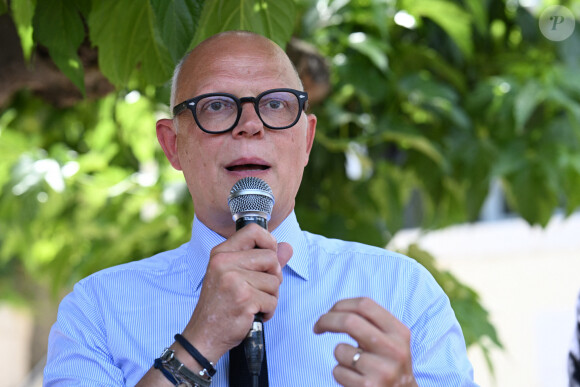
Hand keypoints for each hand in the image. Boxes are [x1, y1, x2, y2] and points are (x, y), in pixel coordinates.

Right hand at [181, 223, 292, 362]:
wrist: (204, 334)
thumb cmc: (220, 304)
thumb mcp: (235, 275)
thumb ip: (263, 260)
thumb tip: (288, 247)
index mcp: (221, 253)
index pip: (253, 231)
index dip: (269, 241)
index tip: (269, 256)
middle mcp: (225, 263)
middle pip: (271, 257)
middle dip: (273, 276)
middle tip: (260, 288)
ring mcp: (234, 280)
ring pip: (275, 281)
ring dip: (270, 296)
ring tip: (253, 303)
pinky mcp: (244, 299)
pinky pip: (273, 300)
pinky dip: (268, 311)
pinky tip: (253, 314)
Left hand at [314, 297, 417, 386]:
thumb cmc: (388, 365)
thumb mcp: (390, 341)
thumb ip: (370, 324)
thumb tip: (335, 311)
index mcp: (399, 332)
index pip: (365, 305)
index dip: (342, 305)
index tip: (330, 312)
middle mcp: (394, 350)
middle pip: (350, 321)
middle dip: (327, 320)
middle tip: (317, 327)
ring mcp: (382, 370)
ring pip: (340, 350)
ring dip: (339, 355)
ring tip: (354, 365)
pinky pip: (338, 371)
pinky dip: (340, 373)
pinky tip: (355, 379)